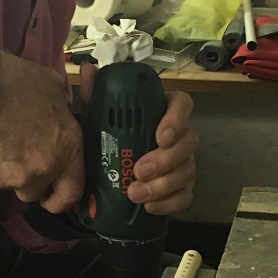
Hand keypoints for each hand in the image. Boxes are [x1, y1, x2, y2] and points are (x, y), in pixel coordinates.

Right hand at [0, 52, 83, 212]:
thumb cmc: (17, 82)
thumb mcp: (52, 87)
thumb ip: (60, 109)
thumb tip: (62, 109)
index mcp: (67, 148)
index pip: (72, 193)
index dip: (61, 199)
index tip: (53, 196)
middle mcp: (44, 169)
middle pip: (36, 193)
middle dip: (29, 181)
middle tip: (19, 158)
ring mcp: (14, 177)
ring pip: (11, 186)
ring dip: (7, 174)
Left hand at [80, 63, 197, 217]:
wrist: (101, 176)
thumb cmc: (106, 140)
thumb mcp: (96, 118)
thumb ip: (94, 95)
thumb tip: (88, 69)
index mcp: (161, 113)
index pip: (182, 103)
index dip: (177, 118)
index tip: (160, 136)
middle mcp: (178, 136)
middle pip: (189, 142)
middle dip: (166, 159)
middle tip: (138, 170)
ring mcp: (183, 164)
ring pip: (188, 172)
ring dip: (163, 185)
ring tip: (135, 194)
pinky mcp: (181, 190)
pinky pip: (185, 197)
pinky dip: (168, 204)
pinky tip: (149, 208)